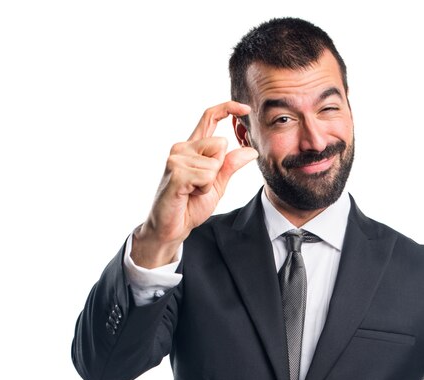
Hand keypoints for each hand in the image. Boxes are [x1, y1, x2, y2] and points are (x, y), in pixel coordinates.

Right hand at [131, 101, 258, 267]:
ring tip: (193, 191)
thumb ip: (231, 166)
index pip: (209, 118)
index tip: (245, 109)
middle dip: (219, 168)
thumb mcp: (217, 185)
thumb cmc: (190, 206)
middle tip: (201, 185)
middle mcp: (182, 148)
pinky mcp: (175, 172)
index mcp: (192, 148)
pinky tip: (189, 194)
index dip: (227, 109)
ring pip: (215, 163)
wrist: (172, 227)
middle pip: (220, 144)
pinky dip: (204, 189)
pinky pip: (206, 176)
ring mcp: (176, 158)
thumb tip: (251, 151)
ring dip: (210, 183)